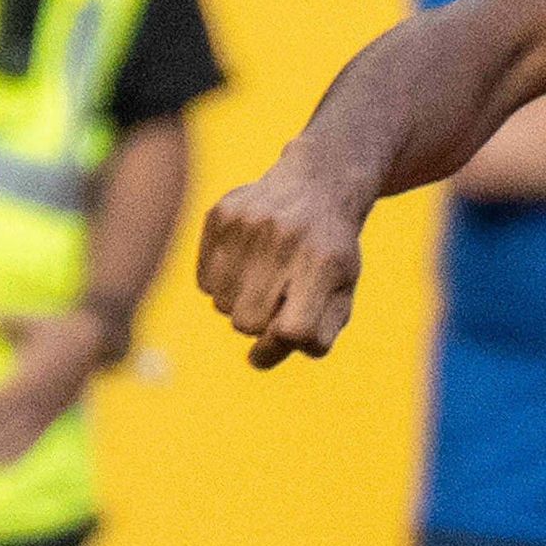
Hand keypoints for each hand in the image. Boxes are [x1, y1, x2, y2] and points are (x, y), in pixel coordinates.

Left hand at [0, 308, 107, 468]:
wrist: (96, 343)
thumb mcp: (32, 321)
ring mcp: (45, 412)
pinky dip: (10, 457)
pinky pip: (30, 444)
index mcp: (28, 378)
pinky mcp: (52, 419)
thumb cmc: (60, 328)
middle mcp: (36, 400)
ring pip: (12, 441)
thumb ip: (6, 321)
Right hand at [197, 154, 370, 367]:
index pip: (293, 330)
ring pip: (222, 304)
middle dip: (260, 323)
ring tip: (263, 278)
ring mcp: (249, 224)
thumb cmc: (330, 254)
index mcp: (324, 264)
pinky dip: (222, 283)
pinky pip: (205, 281)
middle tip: (277, 300)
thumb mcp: (341, 293)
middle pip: (248, 322)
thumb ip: (316, 334)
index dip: (279, 348)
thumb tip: (260, 359)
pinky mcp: (222, 214)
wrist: (318, 186)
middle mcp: (285, 240)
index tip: (275, 346)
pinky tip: (245, 262)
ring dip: (240, 303)